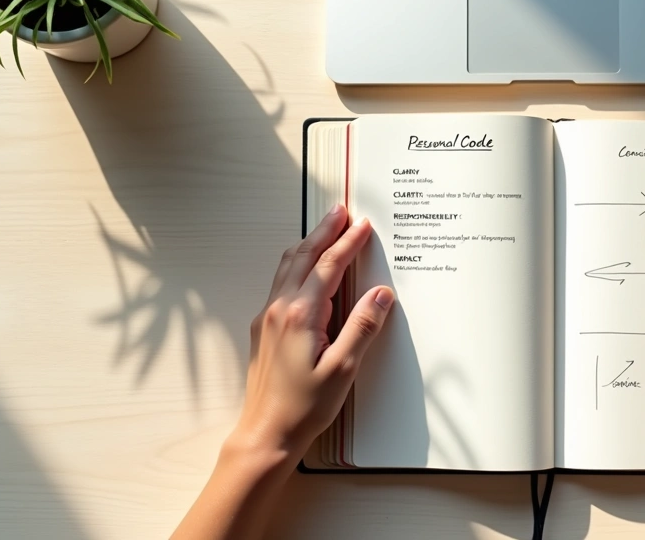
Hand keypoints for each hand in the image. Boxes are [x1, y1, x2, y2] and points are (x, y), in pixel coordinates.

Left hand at [230, 204, 394, 462]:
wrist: (265, 432)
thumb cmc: (303, 407)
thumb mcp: (343, 369)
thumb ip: (362, 328)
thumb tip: (380, 295)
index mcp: (301, 315)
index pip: (329, 267)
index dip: (348, 243)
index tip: (363, 225)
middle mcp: (280, 309)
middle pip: (304, 256)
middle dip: (324, 231)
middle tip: (341, 211)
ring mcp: (267, 317)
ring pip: (288, 266)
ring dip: (309, 244)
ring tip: (325, 229)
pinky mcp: (263, 328)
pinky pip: (281, 282)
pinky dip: (297, 263)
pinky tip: (306, 266)